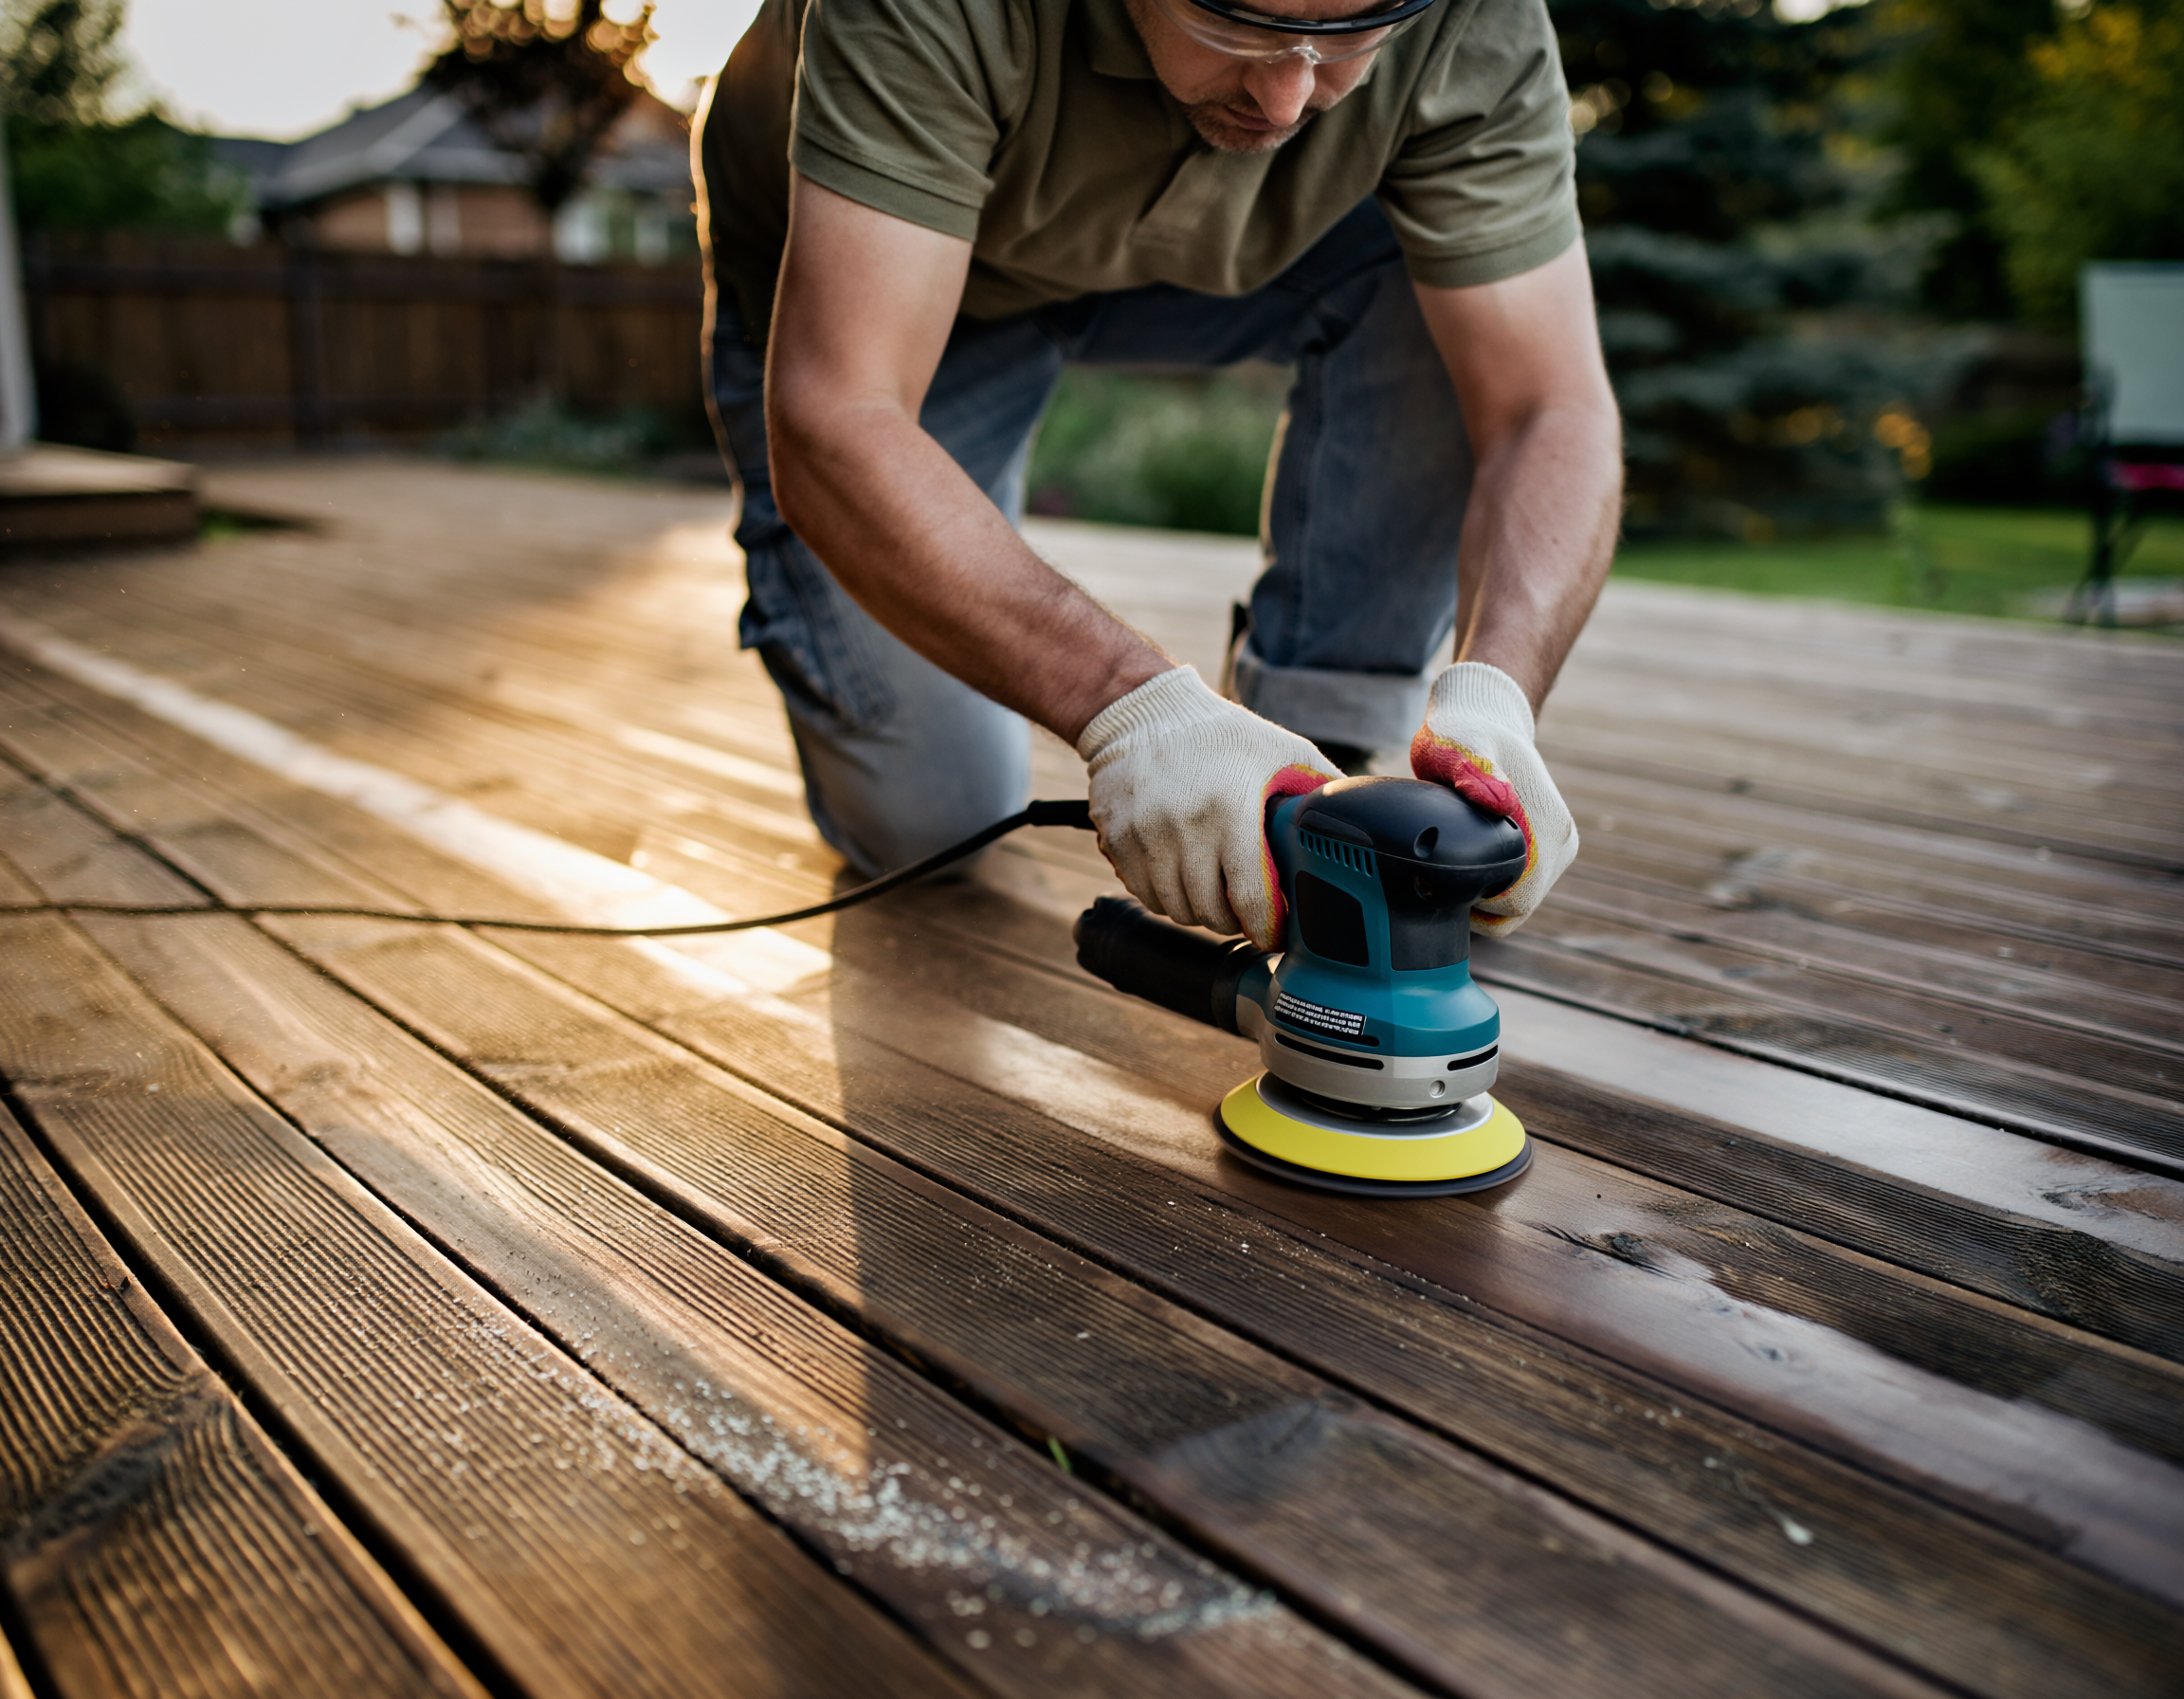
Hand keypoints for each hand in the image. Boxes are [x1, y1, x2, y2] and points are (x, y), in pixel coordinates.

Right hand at [1079, 666, 1337, 949]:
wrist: (1142, 714)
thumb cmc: (1221, 734)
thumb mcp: (1281, 751)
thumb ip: (1320, 788)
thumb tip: (1364, 820)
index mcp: (1232, 810)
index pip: (1251, 897)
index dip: (1265, 927)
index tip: (1273, 935)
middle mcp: (1184, 828)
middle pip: (1210, 912)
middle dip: (1232, 920)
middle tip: (1243, 912)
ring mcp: (1144, 837)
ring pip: (1175, 909)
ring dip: (1198, 911)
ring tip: (1213, 894)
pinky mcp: (1116, 841)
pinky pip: (1145, 894)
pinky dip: (1165, 896)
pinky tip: (1181, 878)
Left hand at [1408, 661, 1576, 934]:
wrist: (1485, 717)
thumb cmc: (1462, 735)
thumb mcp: (1455, 749)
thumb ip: (1472, 774)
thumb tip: (1498, 802)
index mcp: (1539, 824)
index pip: (1514, 901)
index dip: (1476, 905)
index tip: (1443, 887)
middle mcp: (1557, 839)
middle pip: (1520, 907)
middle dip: (1481, 905)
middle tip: (1442, 880)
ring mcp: (1559, 843)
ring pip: (1524, 900)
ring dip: (1491, 896)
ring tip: (1454, 870)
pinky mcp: (1553, 844)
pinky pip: (1526, 885)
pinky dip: (1499, 886)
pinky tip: (1470, 865)